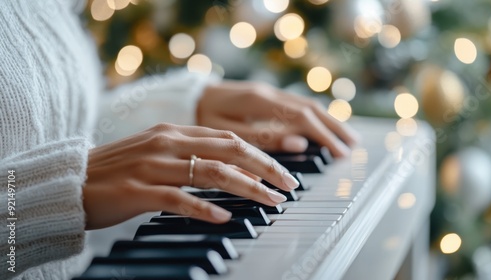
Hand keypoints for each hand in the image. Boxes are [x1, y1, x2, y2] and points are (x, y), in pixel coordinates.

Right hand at [83, 124, 298, 229]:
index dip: (261, 154)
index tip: (283, 172)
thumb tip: (232, 167)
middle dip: (265, 168)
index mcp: (174, 131)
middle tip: (289, 186)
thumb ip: (192, 154)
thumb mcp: (158, 152)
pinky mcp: (137, 190)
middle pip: (229, 150)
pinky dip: (203, 207)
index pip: (229, 138)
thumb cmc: (119, 170)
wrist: (72, 180)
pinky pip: (178, 198)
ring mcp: (152, 165)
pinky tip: (223, 217)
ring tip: (270, 202)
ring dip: (246, 187)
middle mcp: (167, 142)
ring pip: (210, 172)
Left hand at [197, 81, 358, 156]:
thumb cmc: (200, 117)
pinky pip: (295, 104)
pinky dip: (313, 116)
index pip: (301, 120)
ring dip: (327, 121)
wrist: (186, 97)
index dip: (323, 137)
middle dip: (333, 128)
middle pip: (310, 110)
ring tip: (345, 137)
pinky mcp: (263, 95)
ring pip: (305, 104)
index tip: (339, 155)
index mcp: (259, 103)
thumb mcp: (225, 132)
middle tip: (352, 147)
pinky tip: (320, 125)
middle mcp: (267, 94)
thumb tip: (299, 144)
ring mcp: (266, 92)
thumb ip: (262, 139)